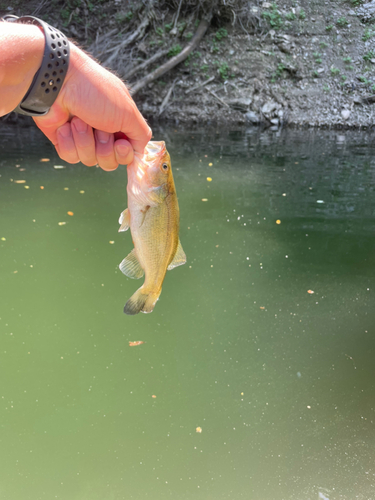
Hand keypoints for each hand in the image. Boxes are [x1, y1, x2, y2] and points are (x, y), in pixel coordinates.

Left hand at [33, 43, 151, 169]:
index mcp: (120, 124)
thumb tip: (140, 151)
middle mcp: (103, 132)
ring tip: (78, 120)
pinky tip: (65, 125)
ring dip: (84, 140)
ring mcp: (83, 137)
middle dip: (103, 147)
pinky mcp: (64, 141)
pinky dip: (69, 142)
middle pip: (109, 162)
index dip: (124, 154)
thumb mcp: (128, 112)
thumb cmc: (94, 91)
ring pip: (89, 160)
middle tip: (98, 127)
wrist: (57, 82)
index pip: (127, 154)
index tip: (120, 143)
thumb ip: (141, 134)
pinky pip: (71, 157)